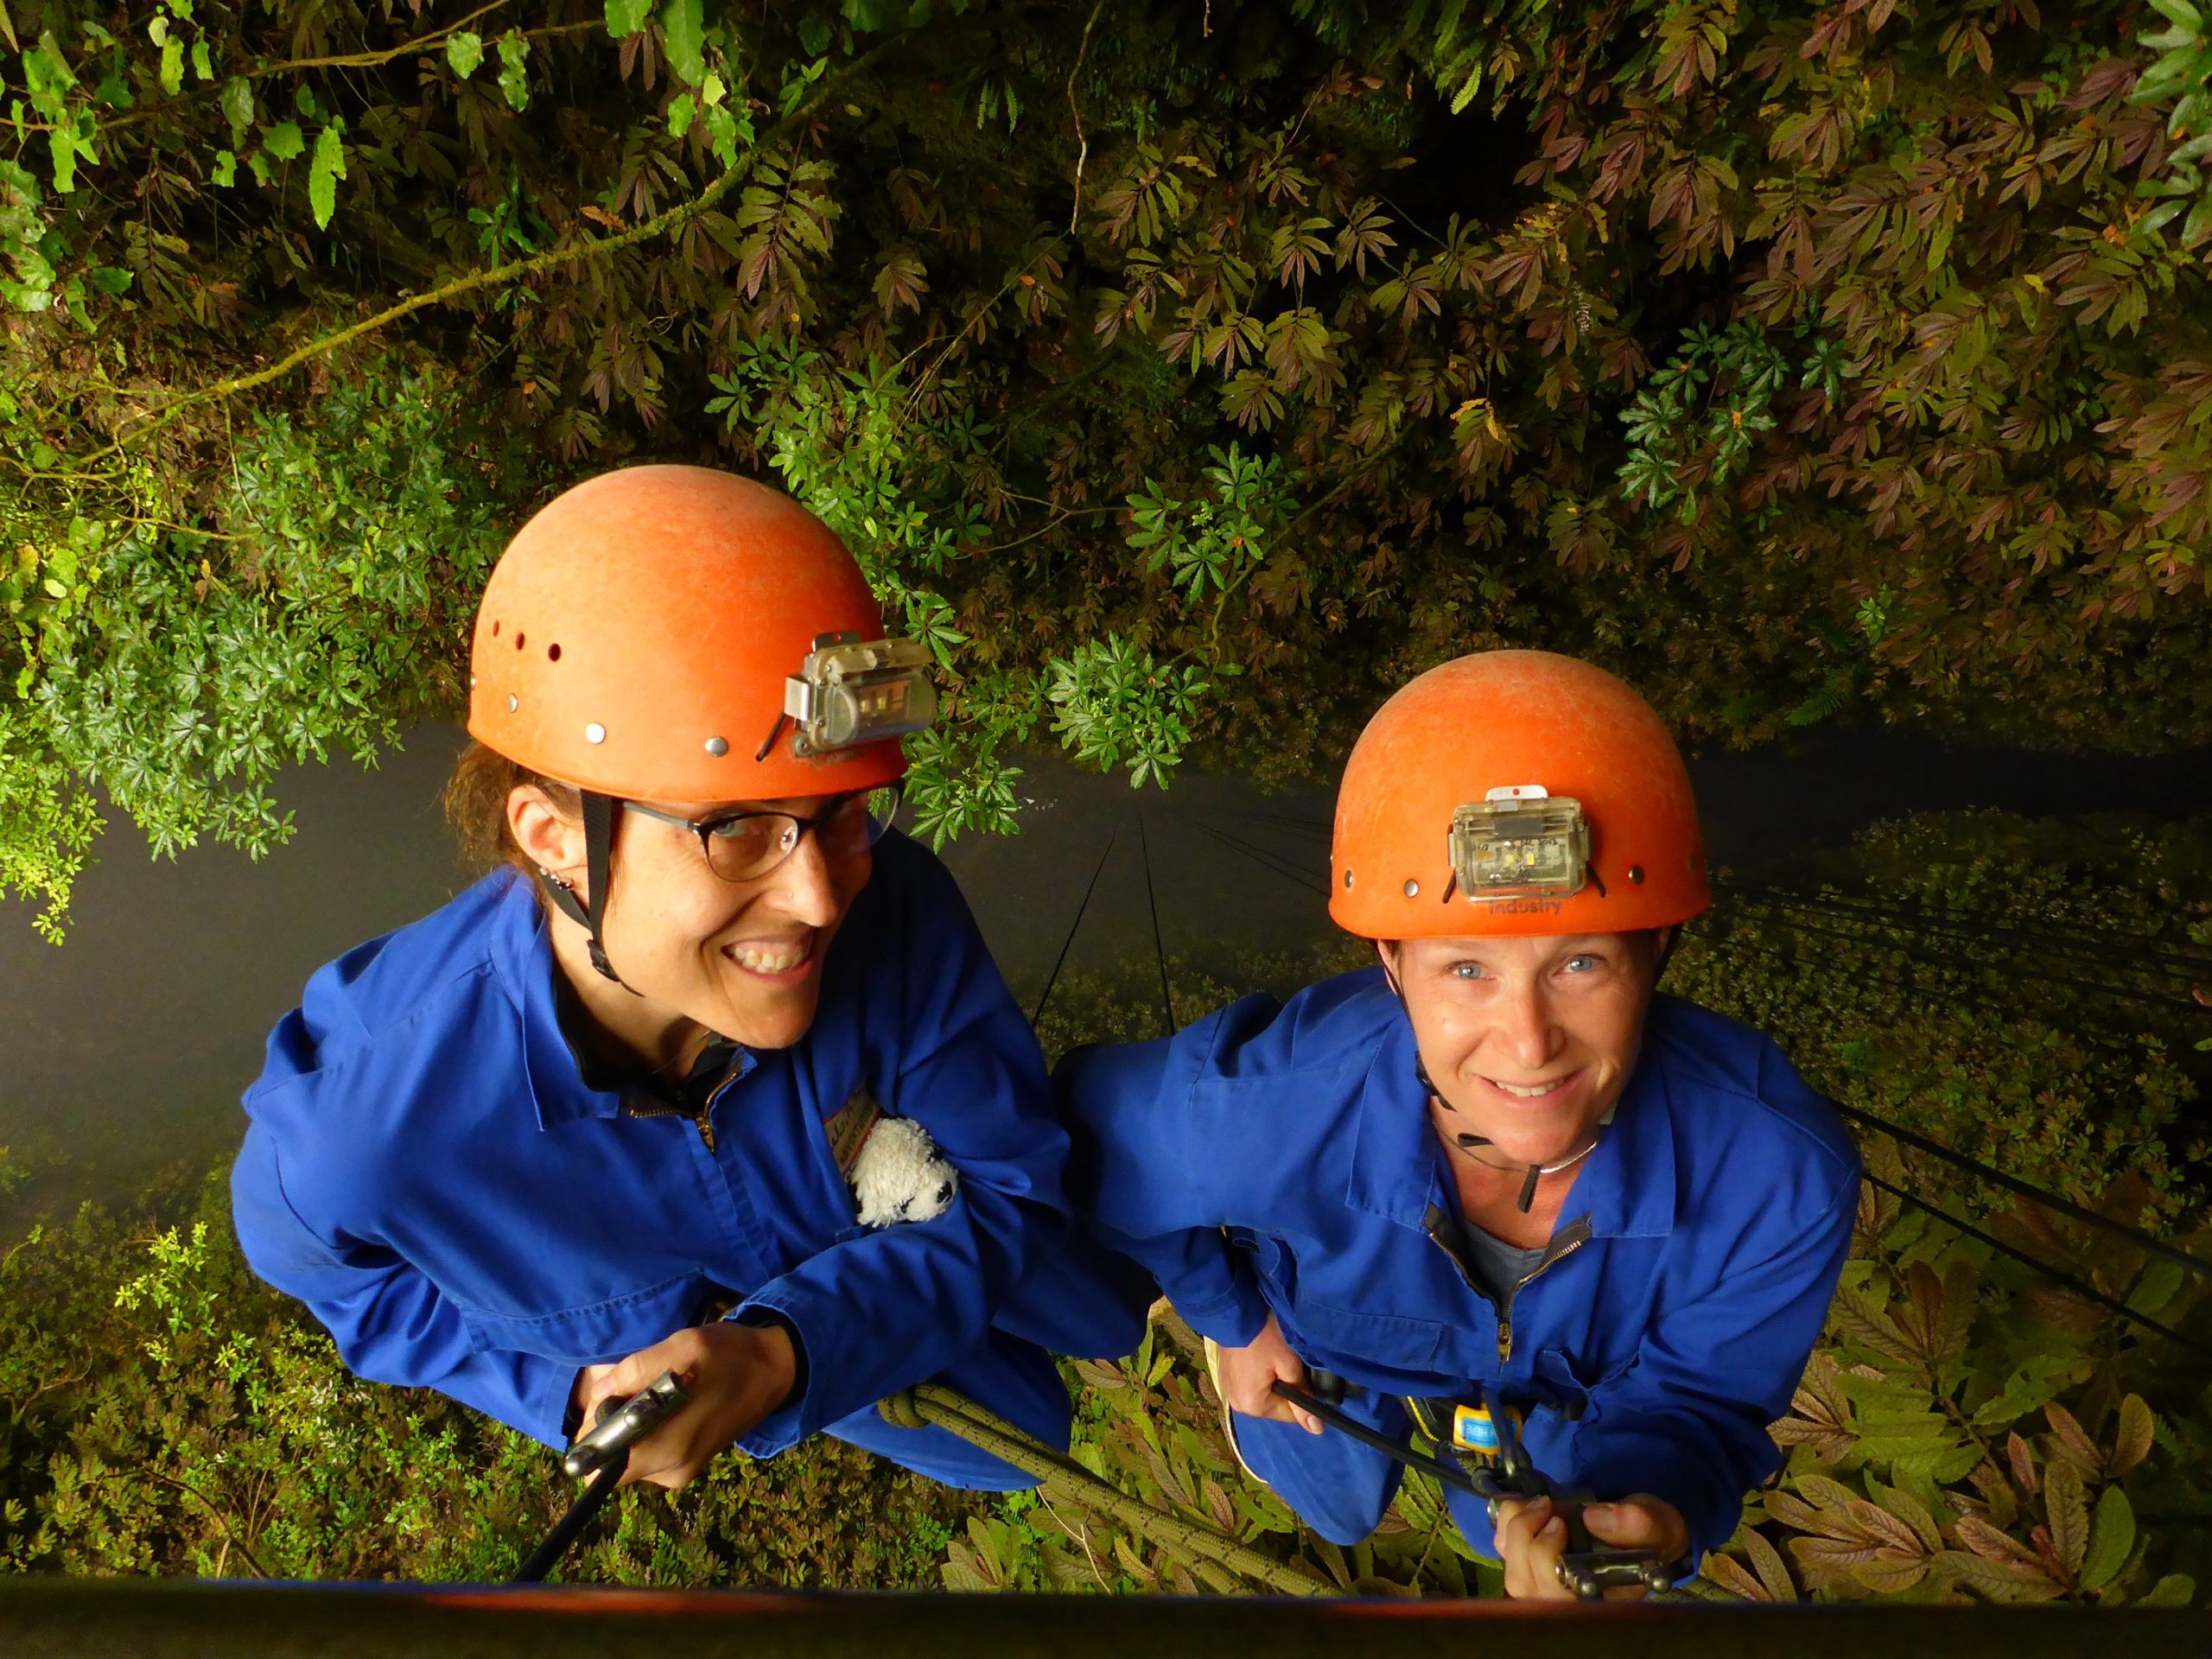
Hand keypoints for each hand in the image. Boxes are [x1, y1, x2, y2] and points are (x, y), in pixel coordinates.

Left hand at [570, 1320, 796, 1489]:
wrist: (775, 1370)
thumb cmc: (729, 1356)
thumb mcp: (683, 1346)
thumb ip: (637, 1371)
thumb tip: (600, 1395)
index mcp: (666, 1448)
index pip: (599, 1469)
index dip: (593, 1434)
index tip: (611, 1401)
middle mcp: (669, 1471)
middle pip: (612, 1462)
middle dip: (613, 1426)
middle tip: (635, 1388)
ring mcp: (680, 1472)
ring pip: (630, 1456)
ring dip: (632, 1426)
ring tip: (659, 1391)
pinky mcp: (688, 1465)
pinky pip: (650, 1453)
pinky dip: (650, 1430)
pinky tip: (672, 1403)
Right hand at [1211, 1312, 1322, 1433]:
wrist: (1233, 1313)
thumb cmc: (1263, 1338)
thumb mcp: (1288, 1364)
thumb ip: (1302, 1397)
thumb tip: (1316, 1429)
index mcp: (1254, 1406)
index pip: (1290, 1416)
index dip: (1302, 1396)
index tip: (1301, 1374)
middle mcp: (1238, 1405)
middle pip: (1274, 1406)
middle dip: (1285, 1388)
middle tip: (1285, 1362)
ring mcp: (1229, 1393)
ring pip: (1263, 1395)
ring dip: (1272, 1382)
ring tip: (1272, 1358)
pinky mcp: (1226, 1380)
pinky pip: (1250, 1386)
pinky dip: (1259, 1377)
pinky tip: (1259, 1358)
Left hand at [1493, 1492, 1687, 1601]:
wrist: (1644, 1535)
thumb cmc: (1651, 1537)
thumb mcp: (1658, 1525)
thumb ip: (1637, 1522)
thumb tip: (1594, 1517)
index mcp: (1601, 1602)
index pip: (1560, 1602)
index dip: (1546, 1563)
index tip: (1560, 1522)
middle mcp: (1569, 1605)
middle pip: (1526, 1586)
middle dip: (1527, 1536)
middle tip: (1548, 1505)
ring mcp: (1547, 1590)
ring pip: (1513, 1574)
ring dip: (1516, 1529)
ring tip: (1540, 1504)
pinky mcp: (1532, 1569)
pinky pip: (1505, 1555)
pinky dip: (1507, 1526)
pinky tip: (1527, 1507)